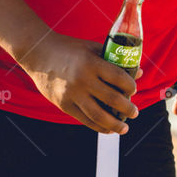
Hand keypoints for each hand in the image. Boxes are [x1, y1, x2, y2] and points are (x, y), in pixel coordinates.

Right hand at [19, 33, 139, 133]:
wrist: (38, 53)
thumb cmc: (69, 48)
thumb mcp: (91, 48)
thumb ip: (113, 59)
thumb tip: (138, 72)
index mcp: (91, 62)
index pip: (118, 77)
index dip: (130, 86)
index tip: (133, 91)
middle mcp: (83, 79)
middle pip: (112, 99)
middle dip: (128, 109)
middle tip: (135, 113)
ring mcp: (72, 94)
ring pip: (98, 115)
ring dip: (115, 124)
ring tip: (124, 128)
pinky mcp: (64, 104)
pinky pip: (84, 119)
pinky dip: (98, 126)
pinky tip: (107, 129)